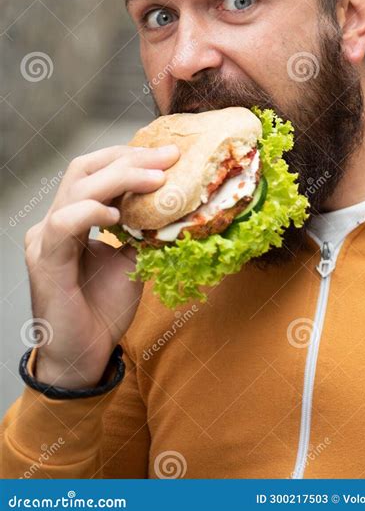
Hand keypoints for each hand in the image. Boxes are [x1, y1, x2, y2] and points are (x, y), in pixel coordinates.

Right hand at [24, 144, 179, 388]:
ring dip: (120, 178)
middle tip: (167, 157)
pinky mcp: (45, 260)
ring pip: (77, 188)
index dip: (130, 158)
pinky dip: (90, 211)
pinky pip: (63, 223)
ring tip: (156, 179)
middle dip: (129, 158)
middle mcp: (55, 221)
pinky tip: (117, 213)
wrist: (84, 355)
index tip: (168, 155)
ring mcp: (46, 238)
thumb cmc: (102, 310)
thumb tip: (173, 205)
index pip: (96, 170)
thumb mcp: (131, 261)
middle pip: (85, 169)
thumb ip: (142, 232)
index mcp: (72, 217)